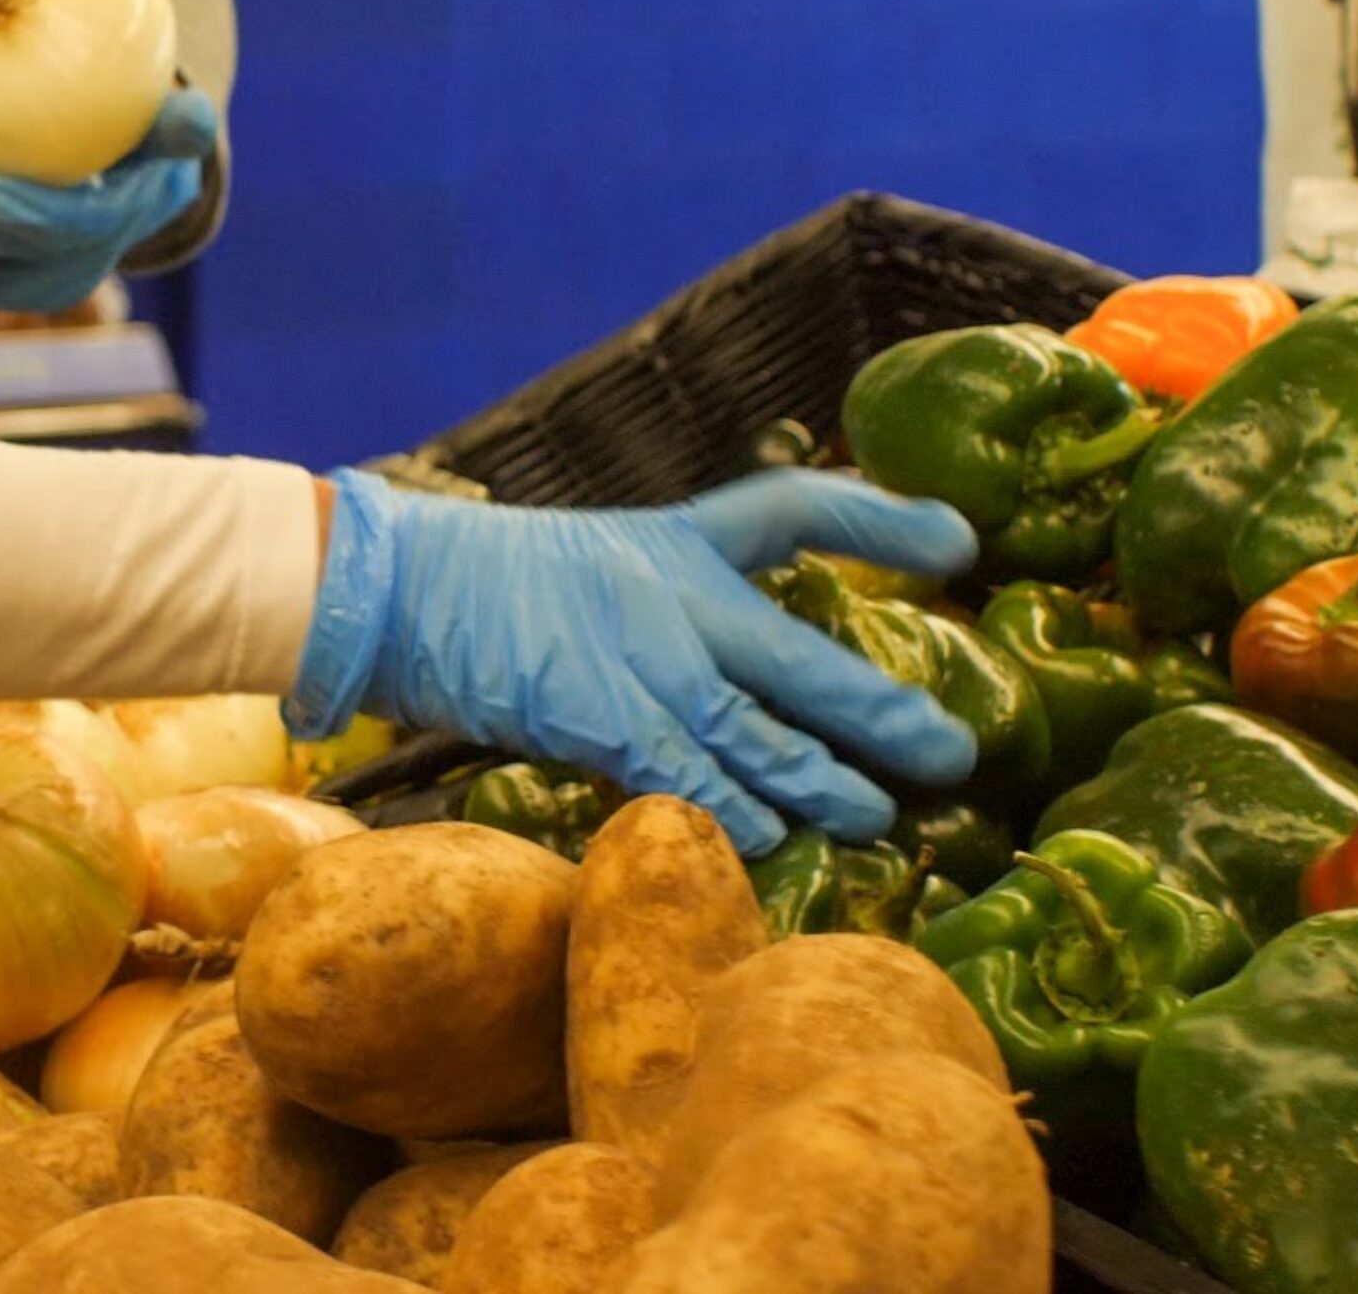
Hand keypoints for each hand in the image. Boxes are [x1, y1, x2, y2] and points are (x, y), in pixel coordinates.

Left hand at [0, 87, 213, 315]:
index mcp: (164, 150)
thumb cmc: (88, 82)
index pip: (183, 135)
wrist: (97, 163)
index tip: (179, 112)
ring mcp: (80, 262)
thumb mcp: (87, 38)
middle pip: (83, 225)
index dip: (182, 129)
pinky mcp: (32, 289)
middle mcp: (131, 219)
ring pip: (18, 267)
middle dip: (34, 215)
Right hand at [288, 468, 984, 856]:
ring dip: (828, 785)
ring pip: (765, 736)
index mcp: (674, 541)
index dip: (883, 524)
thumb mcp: (581, 566)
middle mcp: (676, 597)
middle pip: (806, 656)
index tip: (961, 542)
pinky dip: (734, 820)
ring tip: (878, 817)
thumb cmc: (470, 583)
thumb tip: (710, 667)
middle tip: (951, 754)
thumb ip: (651, 606)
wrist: (396, 589)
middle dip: (883, 712)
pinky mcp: (604, 719)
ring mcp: (645, 661)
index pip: (795, 511)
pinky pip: (692, 781)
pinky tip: (771, 847)